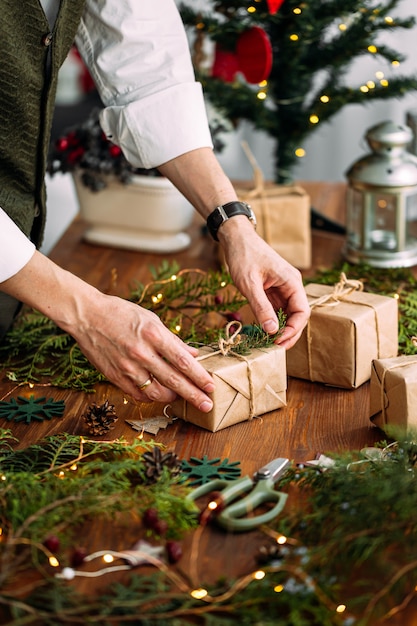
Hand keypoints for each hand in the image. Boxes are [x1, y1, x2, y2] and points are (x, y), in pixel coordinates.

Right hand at [0, 251, 214, 411]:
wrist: (87, 316)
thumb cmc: (121, 313)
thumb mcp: (151, 319)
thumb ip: (173, 339)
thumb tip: (193, 354)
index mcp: (154, 335)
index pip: (183, 362)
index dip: (199, 377)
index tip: (211, 387)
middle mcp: (142, 353)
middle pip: (174, 380)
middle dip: (193, 395)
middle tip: (207, 405)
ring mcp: (127, 367)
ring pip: (156, 392)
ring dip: (172, 398)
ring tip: (181, 398)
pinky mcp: (115, 376)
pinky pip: (138, 394)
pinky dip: (151, 397)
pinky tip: (158, 394)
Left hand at [219, 218, 309, 348]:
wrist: (236, 239)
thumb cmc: (243, 256)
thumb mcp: (249, 284)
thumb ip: (261, 307)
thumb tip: (272, 331)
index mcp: (292, 281)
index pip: (302, 311)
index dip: (293, 329)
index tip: (278, 341)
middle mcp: (291, 285)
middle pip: (298, 315)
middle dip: (289, 333)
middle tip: (275, 347)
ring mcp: (283, 288)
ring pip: (288, 314)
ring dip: (281, 329)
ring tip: (268, 342)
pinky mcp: (273, 290)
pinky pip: (278, 309)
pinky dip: (273, 321)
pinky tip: (264, 331)